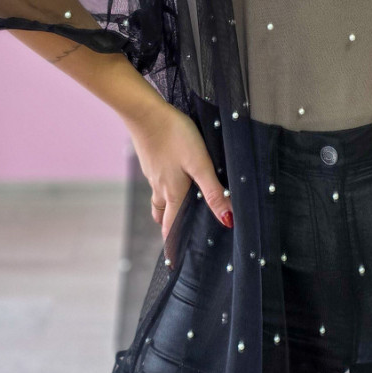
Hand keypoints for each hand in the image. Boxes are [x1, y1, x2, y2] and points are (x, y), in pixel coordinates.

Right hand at [123, 98, 232, 244]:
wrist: (144, 112)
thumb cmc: (175, 136)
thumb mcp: (200, 164)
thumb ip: (214, 192)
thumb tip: (227, 220)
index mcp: (173, 193)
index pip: (172, 226)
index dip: (173, 243)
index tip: (173, 260)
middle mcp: (160, 186)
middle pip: (163, 214)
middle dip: (169, 227)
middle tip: (174, 237)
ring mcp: (152, 172)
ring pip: (158, 197)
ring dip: (164, 208)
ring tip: (172, 211)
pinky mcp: (150, 159)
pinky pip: (156, 181)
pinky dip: (162, 187)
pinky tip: (169, 178)